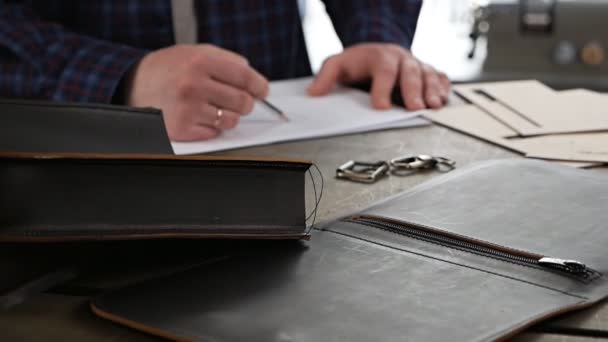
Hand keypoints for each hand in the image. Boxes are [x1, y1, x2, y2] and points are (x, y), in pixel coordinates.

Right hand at [125, 44, 268, 140]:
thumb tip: (253, 78)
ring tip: (213, 107)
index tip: (263, 91)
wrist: (133, 84)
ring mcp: (188, 109)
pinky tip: (199, 116)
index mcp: (200, 62)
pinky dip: (212, 127)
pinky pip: (214, 133)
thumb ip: (227, 61)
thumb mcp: (196, 52)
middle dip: (245, 103)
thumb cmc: (168, 69)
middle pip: (243, 102)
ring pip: (231, 121)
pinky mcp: (182, 129)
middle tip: (237, 101)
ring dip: (228, 117)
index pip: (245, 78)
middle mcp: (194, 85)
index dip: (260, 86)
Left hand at [308, 43, 450, 109]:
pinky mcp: (427, 73)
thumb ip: (326, 77)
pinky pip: (440, 78)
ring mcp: (416, 65)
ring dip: (432, 91)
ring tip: (433, 106)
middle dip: (413, 91)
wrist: (376, 52)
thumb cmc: (358, 63)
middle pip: (410, 72)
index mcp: (379, 56)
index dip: (383, 88)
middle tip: (415, 108)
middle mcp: (401, 59)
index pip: (383, 70)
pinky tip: (442, 101)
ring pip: (428, 75)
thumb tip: (314, 93)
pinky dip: (443, 89)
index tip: (381, 107)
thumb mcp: (338, 65)